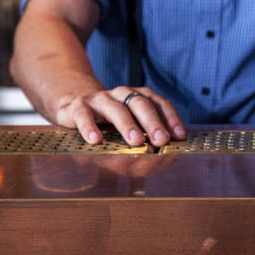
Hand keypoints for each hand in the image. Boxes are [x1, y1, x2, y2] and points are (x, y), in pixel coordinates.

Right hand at [55, 86, 186, 146]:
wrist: (75, 105)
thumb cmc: (110, 119)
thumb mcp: (130, 123)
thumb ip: (145, 137)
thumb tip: (162, 161)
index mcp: (139, 96)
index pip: (160, 103)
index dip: (171, 118)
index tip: (179, 136)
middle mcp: (122, 94)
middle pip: (141, 105)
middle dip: (153, 123)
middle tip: (161, 140)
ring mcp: (101, 99)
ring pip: (116, 109)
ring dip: (127, 125)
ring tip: (136, 141)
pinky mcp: (79, 106)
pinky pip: (84, 114)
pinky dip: (89, 126)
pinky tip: (95, 140)